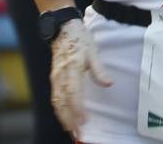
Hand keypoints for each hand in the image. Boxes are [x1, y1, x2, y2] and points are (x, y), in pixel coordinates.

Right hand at [49, 19, 111, 134]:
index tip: (83, 121)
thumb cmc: (79, 39)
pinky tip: (64, 117)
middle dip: (69, 119)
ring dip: (63, 117)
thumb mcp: (92, 51)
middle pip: (63, 101)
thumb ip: (99, 69)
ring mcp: (55, 77)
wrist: (62, 28)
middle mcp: (61, 75)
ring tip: (71, 130)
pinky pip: (55, 97)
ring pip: (57, 101)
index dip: (77, 109)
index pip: (73, 93)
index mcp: (72, 68)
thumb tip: (109, 84)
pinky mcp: (54, 78)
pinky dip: (59, 110)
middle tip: (77, 133)